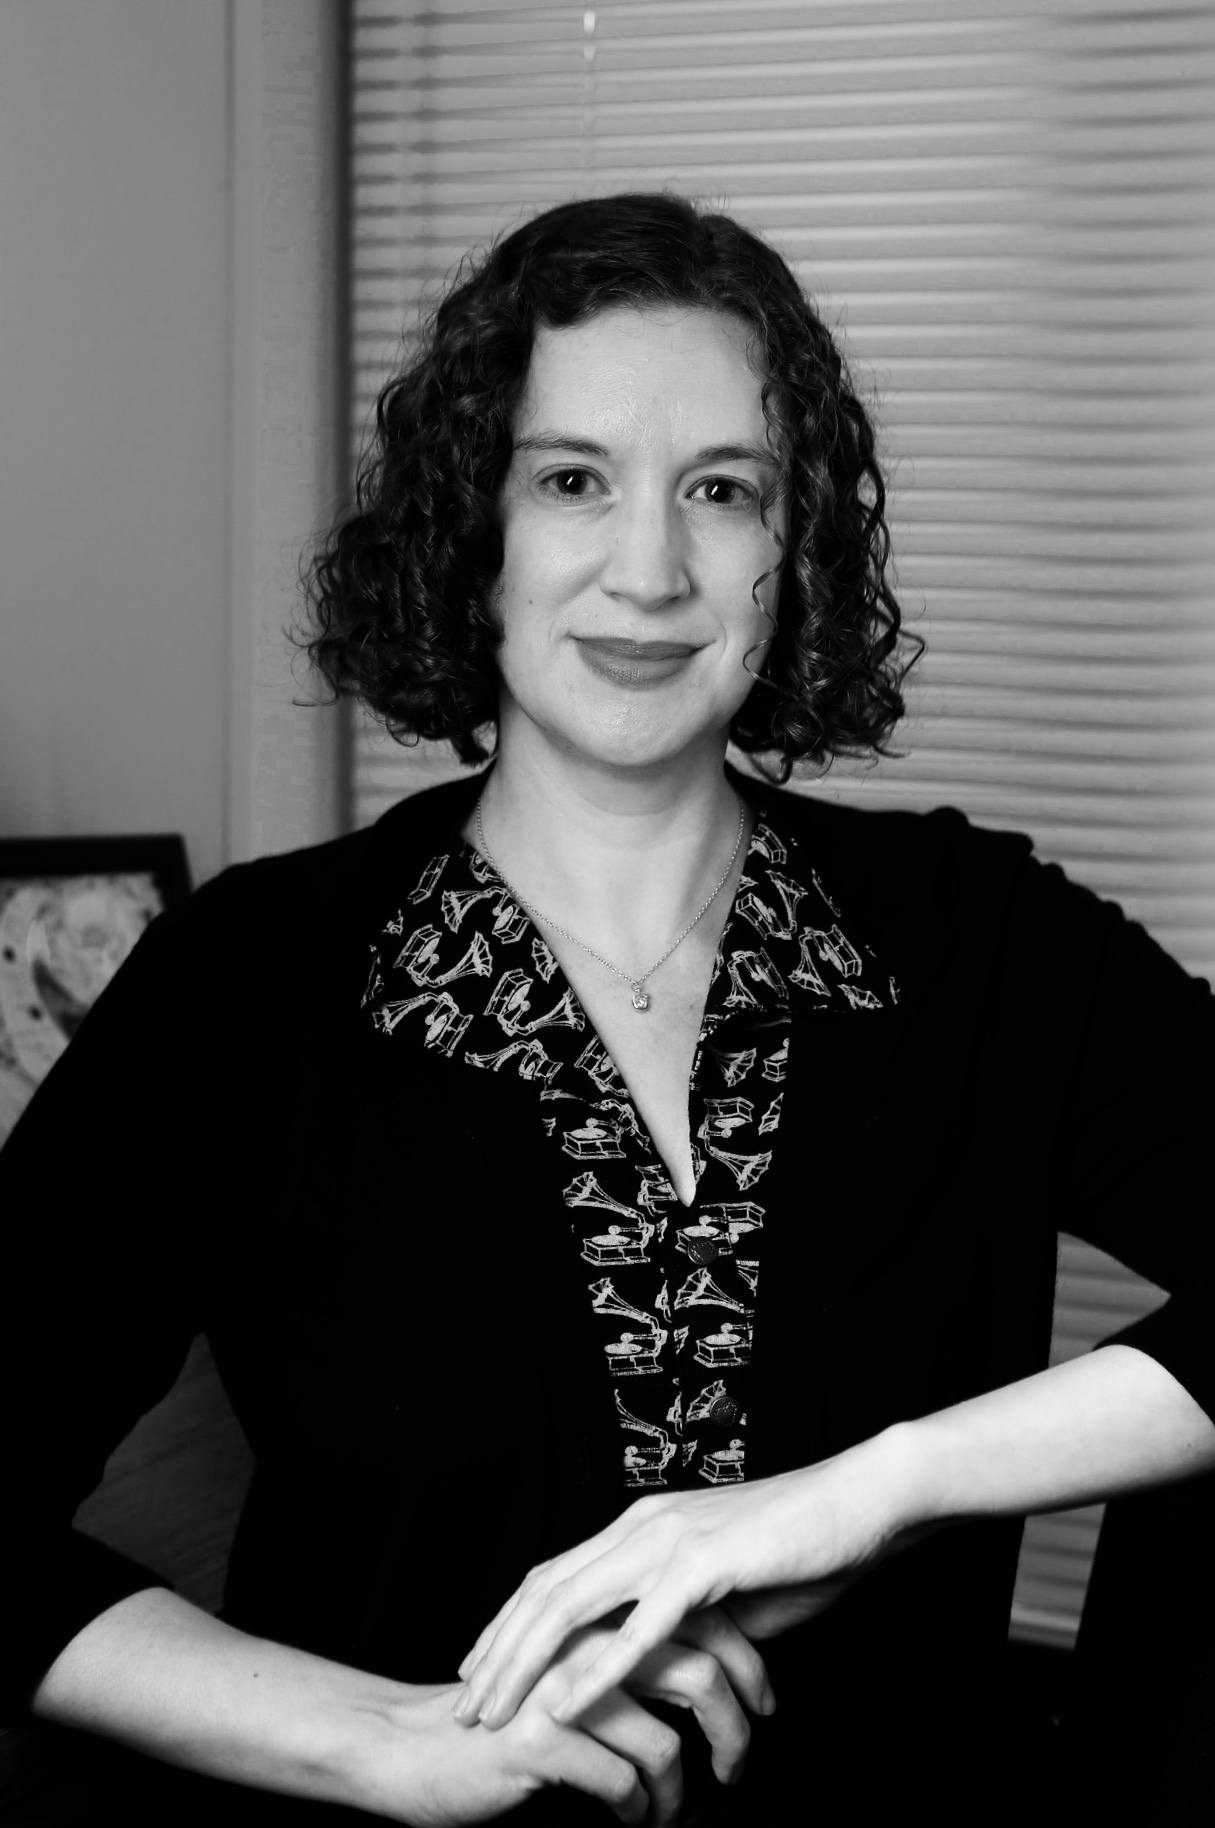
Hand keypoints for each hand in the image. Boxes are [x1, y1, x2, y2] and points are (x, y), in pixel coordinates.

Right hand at [359, 1614, 768, 1827]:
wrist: (413, 1746)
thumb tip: (707, 1671)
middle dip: (734, 1725)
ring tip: (677, 1808)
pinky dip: (640, 1808)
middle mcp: (585, 1640)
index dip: (744, 1661)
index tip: (761, 1703)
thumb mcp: (576, 1675)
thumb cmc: (504, 1718)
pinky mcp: (541, 1738)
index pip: (701, 1616)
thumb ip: (628, 1658)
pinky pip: (624, 1780)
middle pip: (697, 1668)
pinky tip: (634, 1817)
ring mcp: (562, 1687)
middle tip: (740, 1761)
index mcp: (600, 1614)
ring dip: (684, 1787)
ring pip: (665, 1736)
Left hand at [455, 1432, 912, 1731]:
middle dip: (498, 1649)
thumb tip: (660, 1661)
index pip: (554, 1575)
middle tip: (465, 1703)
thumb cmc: (803, 1545)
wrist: (862, 1500)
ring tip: (493, 1710)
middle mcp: (641, 1524)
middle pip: (545, 1590)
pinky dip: (595, 1667)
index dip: (509, 1623)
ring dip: (526, 1662)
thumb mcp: (727, 1586)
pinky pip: (638, 1625)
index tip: (478, 1668)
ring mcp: (670, 1540)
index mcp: (642, 1524)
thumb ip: (684, 1615)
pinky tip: (565, 1701)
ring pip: (573, 1605)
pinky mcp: (705, 1564)